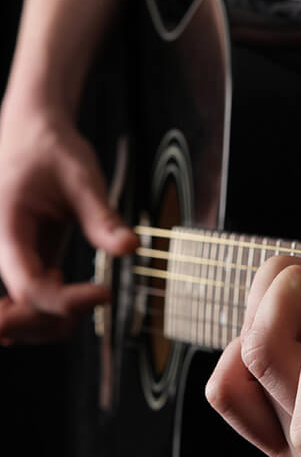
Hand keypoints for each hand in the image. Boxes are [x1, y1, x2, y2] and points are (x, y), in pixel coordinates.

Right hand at [0, 109, 137, 343]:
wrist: (33, 136)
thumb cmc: (53, 151)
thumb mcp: (82, 179)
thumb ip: (103, 217)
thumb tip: (131, 247)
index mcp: (6, 228)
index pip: (29, 287)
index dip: (67, 301)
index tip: (105, 292)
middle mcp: (0, 250)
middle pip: (18, 314)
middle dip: (59, 318)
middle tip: (99, 296)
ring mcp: (9, 260)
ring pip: (20, 317)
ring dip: (55, 321)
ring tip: (91, 296)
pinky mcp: (23, 263)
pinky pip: (28, 303)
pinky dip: (49, 314)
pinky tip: (74, 299)